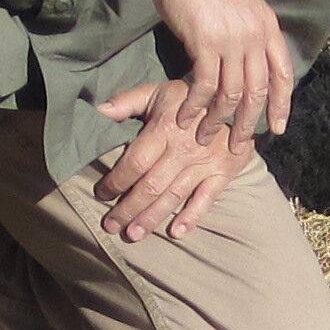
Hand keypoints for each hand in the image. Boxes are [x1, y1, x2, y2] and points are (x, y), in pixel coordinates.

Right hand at [48, 0, 297, 140]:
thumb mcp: (238, 3)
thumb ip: (246, 30)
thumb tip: (244, 57)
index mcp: (267, 25)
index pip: (283, 74)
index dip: (281, 104)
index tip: (276, 128)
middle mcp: (255, 35)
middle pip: (258, 90)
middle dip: (249, 123)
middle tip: (238, 146)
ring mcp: (232, 40)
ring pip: (231, 93)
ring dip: (218, 119)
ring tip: (206, 136)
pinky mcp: (206, 43)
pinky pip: (204, 86)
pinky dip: (195, 105)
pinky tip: (185, 117)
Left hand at [88, 88, 254, 240]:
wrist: (231, 100)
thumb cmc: (185, 101)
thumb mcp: (156, 93)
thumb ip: (126, 102)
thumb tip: (98, 111)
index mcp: (164, 129)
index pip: (135, 162)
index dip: (115, 181)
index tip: (101, 194)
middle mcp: (184, 149)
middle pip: (150, 186)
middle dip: (128, 209)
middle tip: (110, 225)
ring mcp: (204, 163)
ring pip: (173, 197)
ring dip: (151, 219)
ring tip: (132, 235)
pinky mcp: (223, 173)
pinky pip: (206, 199)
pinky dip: (192, 217)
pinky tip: (175, 233)